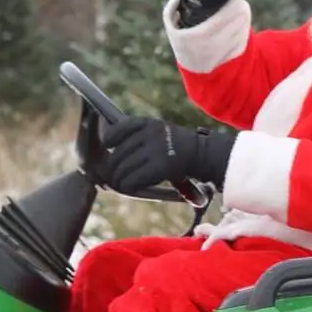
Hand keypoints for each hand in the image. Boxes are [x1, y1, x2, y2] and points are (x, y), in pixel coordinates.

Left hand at [101, 115, 235, 194]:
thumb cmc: (179, 146)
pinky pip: (134, 179)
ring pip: (124, 168)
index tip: (108, 146)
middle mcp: (151, 134)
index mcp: (149, 124)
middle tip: (113, 175)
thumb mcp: (160, 131)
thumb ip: (140, 136)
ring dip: (118, 180)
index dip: (110, 139)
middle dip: (113, 167)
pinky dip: (128, 186)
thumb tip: (112, 150)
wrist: (203, 154)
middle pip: (119, 154)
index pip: (120, 129)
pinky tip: (130, 188)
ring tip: (119, 184)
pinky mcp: (160, 166)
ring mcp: (156, 149)